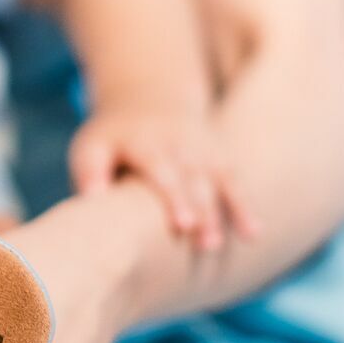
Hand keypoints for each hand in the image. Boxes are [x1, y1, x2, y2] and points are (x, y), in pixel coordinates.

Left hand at [69, 108, 260, 250]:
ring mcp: (203, 149)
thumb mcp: (92, 145)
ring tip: (246, 238)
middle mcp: (179, 143)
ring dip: (232, 208)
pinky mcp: (219, 156)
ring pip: (221, 179)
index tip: (182, 225)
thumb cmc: (113, 138)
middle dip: (204, 210)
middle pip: (195, 178)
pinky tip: (254, 233)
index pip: (162, 169)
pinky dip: (245, 205)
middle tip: (208, 244)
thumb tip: (92, 199)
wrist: (150, 98)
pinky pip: (235, 180)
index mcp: (144, 141)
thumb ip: (90, 171)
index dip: (174, 197)